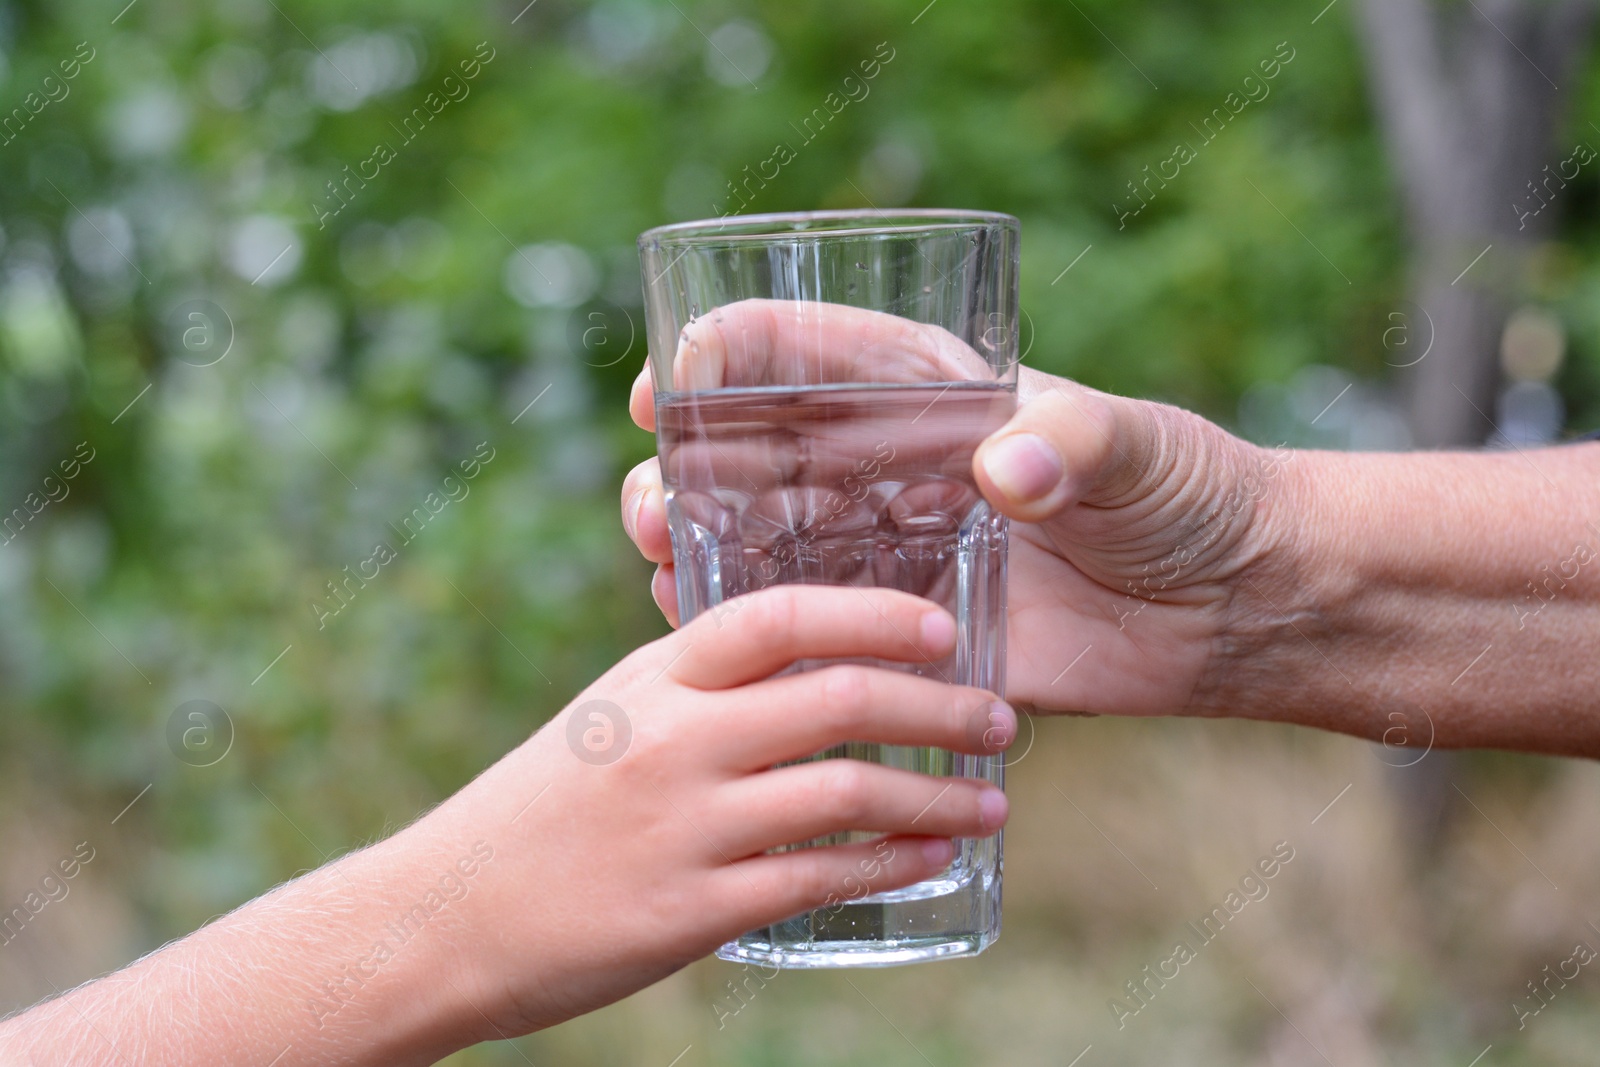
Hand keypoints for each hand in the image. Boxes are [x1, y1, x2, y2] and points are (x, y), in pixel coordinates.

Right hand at [413, 583, 1011, 1039]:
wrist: (445, 916)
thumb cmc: (540, 810)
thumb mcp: (609, 718)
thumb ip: (698, 688)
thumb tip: (809, 666)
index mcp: (654, 680)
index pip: (779, 615)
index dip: (874, 613)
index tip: (945, 628)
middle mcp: (674, 739)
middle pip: (839, 696)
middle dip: (941, 704)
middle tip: (1000, 720)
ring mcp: (685, 825)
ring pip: (846, 790)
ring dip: (936, 795)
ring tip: (990, 803)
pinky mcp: (691, 911)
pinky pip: (818, 878)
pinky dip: (891, 865)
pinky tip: (930, 861)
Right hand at [623, 300, 1284, 717]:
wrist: (1229, 604)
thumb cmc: (1189, 494)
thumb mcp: (1136, 446)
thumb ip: (1075, 445)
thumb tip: (1006, 472)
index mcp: (932, 393)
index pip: (810, 350)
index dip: (727, 353)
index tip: (676, 380)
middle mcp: (895, 469)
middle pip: (756, 451)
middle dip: (685, 466)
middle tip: (656, 498)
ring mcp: (894, 552)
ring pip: (765, 542)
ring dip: (696, 547)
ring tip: (662, 565)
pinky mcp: (909, 633)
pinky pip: (812, 633)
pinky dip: (754, 637)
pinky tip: (709, 643)